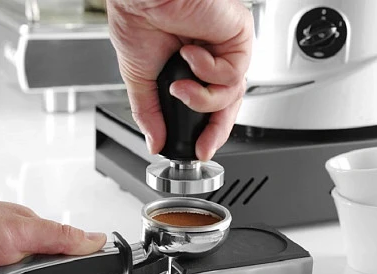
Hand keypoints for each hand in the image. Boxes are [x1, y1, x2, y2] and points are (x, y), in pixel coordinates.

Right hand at [107, 0, 252, 159]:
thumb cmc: (137, 19)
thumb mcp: (140, 78)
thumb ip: (150, 112)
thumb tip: (154, 141)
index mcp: (192, 67)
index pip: (210, 106)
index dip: (207, 131)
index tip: (198, 151)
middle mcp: (213, 57)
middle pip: (228, 104)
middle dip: (215, 129)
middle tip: (202, 146)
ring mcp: (227, 48)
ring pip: (231, 94)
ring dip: (202, 99)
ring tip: (179, 88)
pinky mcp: (239, 35)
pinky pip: (232, 73)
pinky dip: (207, 70)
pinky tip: (189, 53)